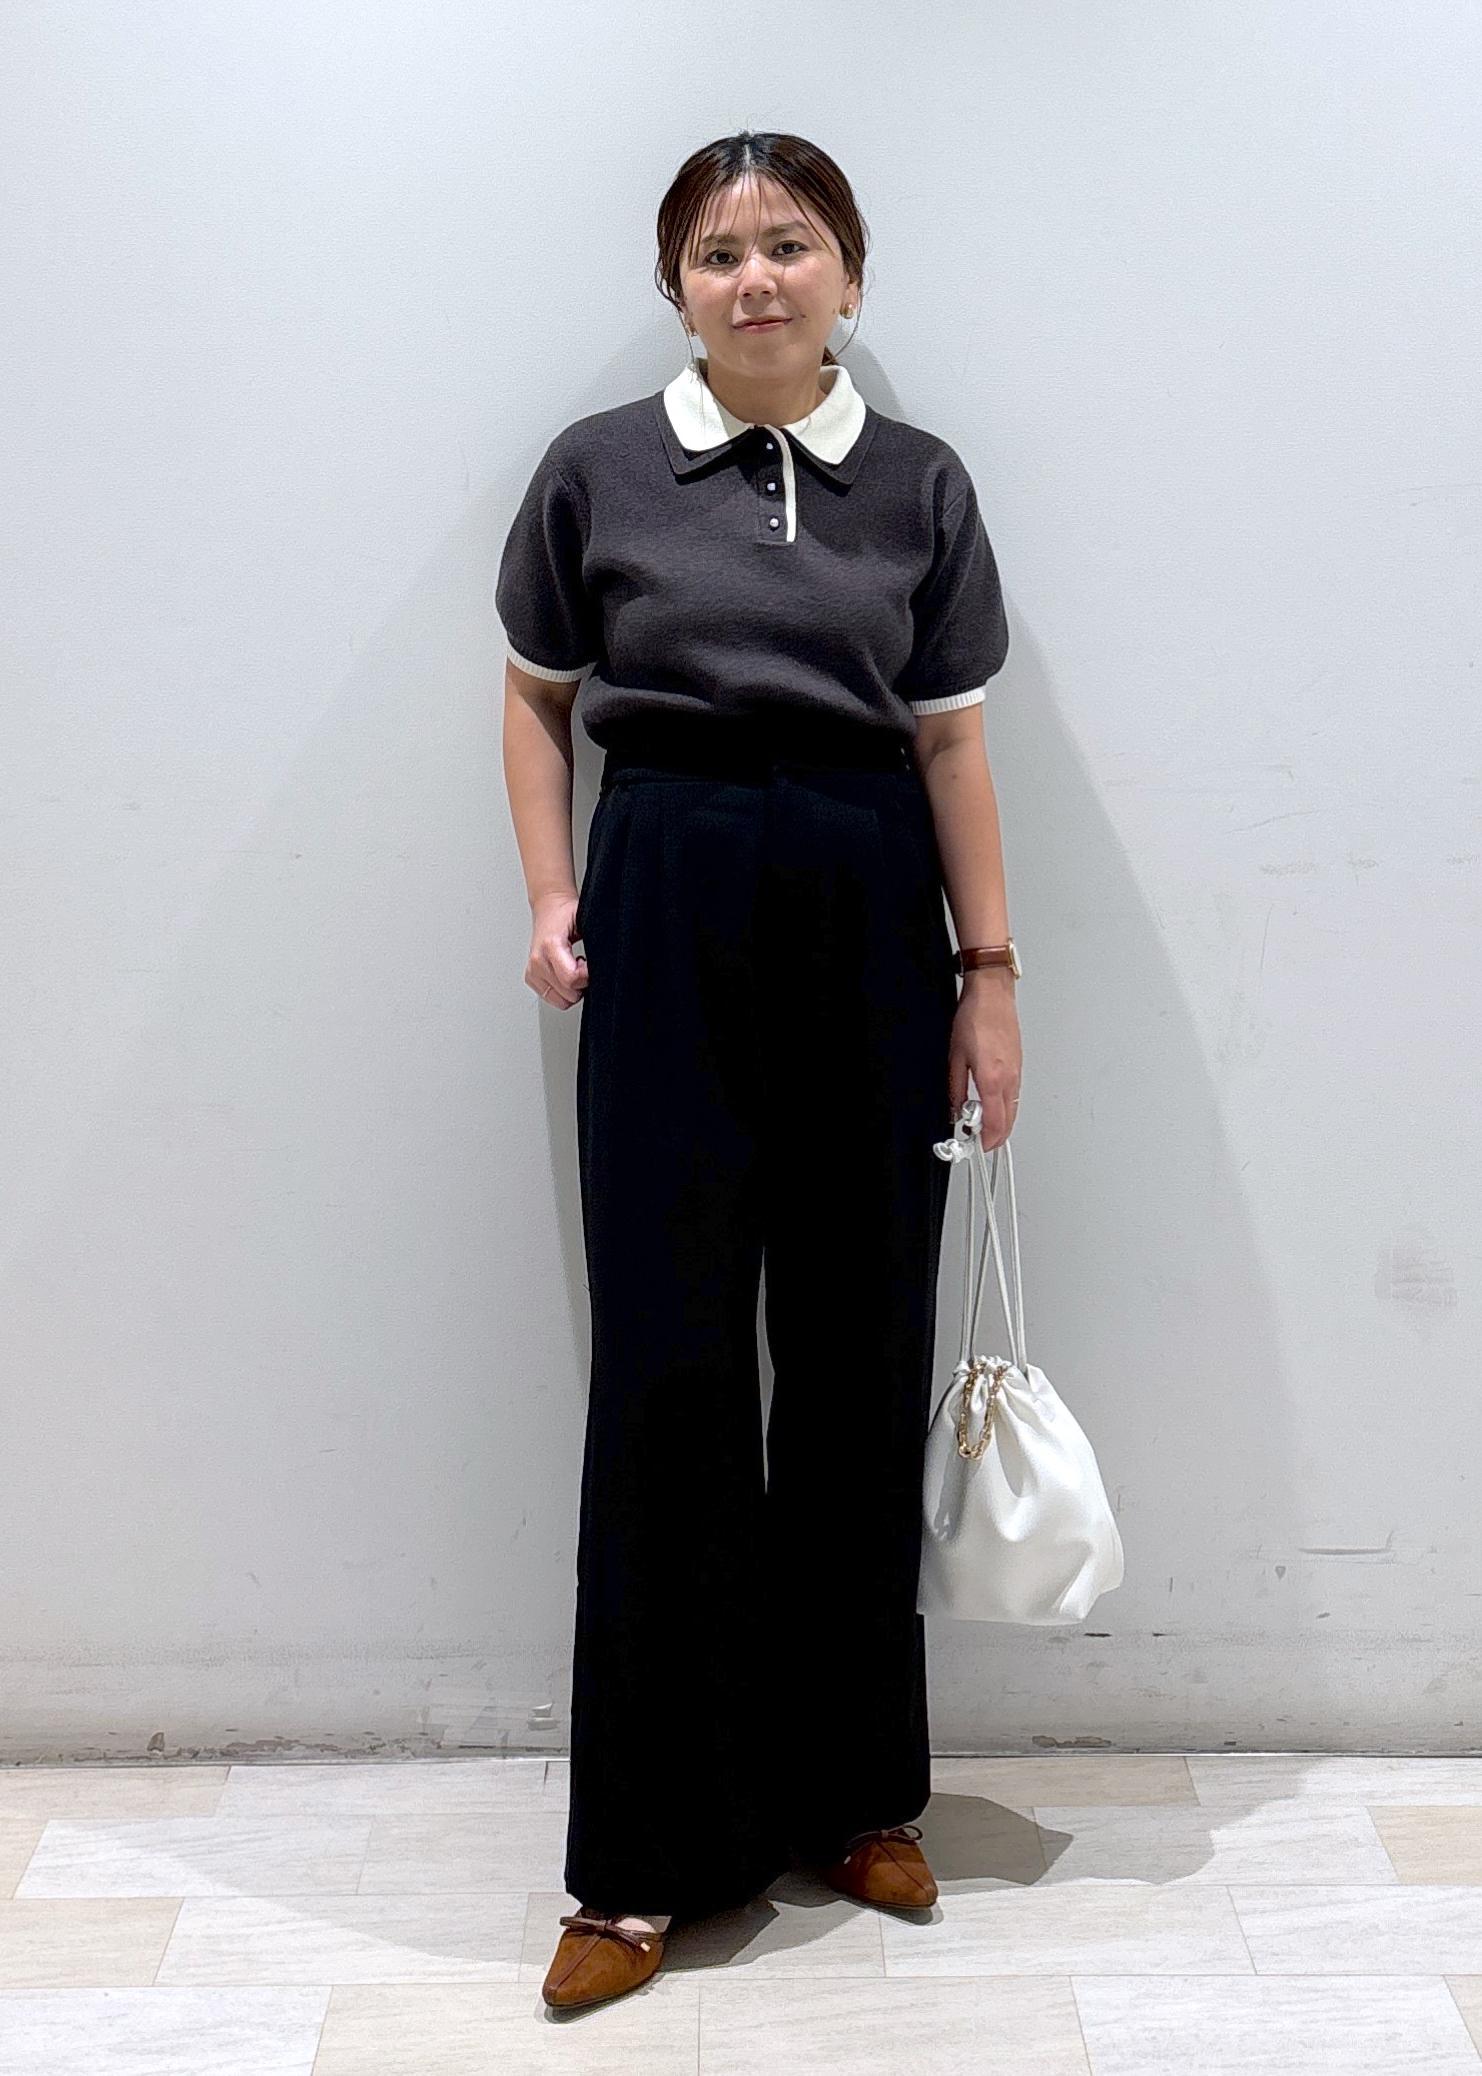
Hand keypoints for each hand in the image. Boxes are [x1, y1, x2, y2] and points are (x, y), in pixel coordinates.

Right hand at [527, 895, 587, 1008]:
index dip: (587, 977)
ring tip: (573, 969)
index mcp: (550, 946)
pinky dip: (563, 990)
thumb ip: (596, 944)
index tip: (590, 965)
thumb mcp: (585, 922)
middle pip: (568, 993)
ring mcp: (532, 971)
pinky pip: (552, 998)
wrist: (549, 908)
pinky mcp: (531, 978)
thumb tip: (606, 963)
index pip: (572, 979)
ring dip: (572, 989)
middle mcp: (537, 961)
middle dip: (582, 983)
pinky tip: (564, 973)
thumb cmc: (566, 914)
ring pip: (561, 1001)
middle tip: (583, 965)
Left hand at [949, 969, 1020, 1147]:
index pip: (994, 1122)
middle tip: (980, 1142)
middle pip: (1008, 1121)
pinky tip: (993, 1105)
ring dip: (1000, 1122)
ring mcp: (1017, 1073)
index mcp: (992, 1078)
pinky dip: (1005, 1107)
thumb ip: (955, 1088)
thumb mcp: (955, 1056)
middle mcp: (1009, 1078)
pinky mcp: (1019, 1066)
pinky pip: (1014, 1096)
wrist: (993, 995)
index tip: (978, 1147)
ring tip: (982, 1124)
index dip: (987, 1140)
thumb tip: (955, 1108)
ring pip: (1013, 1109)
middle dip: (996, 1137)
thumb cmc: (975, 1018)